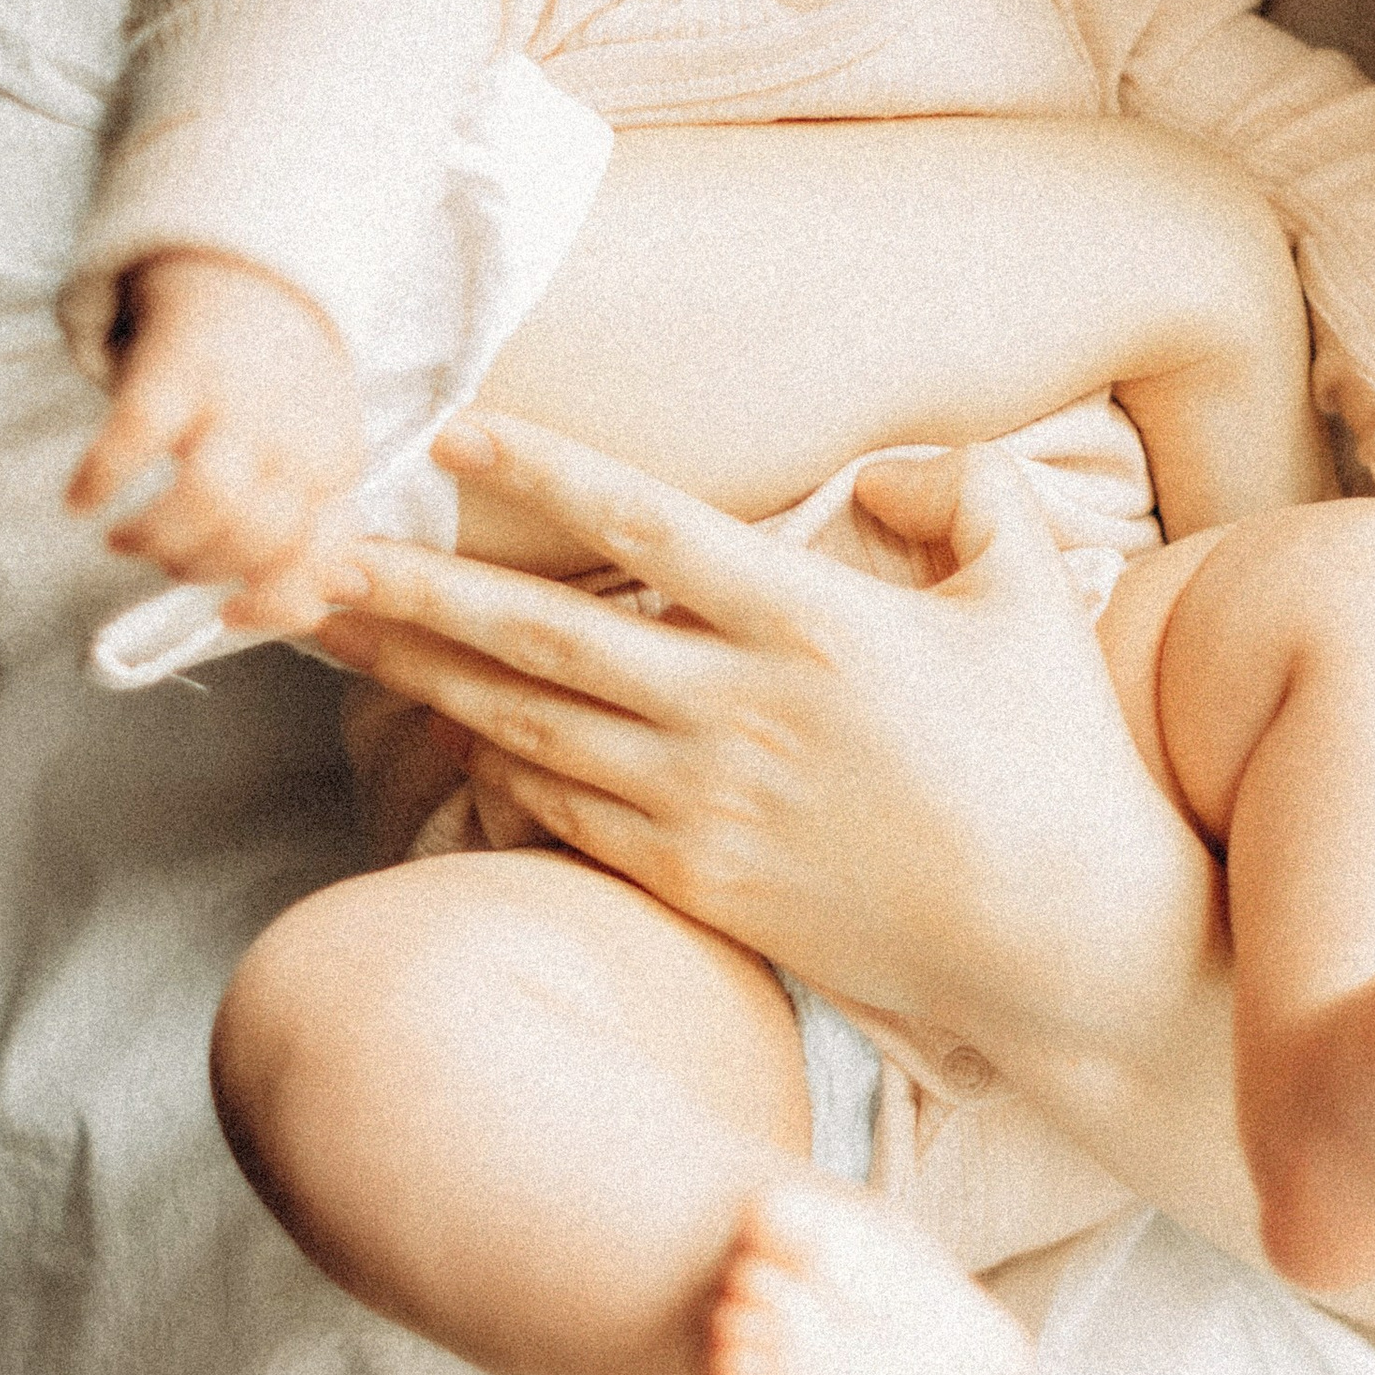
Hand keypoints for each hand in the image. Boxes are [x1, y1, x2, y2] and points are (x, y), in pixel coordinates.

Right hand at [66, 252, 364, 634]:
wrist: (252, 264)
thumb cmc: (282, 381)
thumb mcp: (320, 451)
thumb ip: (319, 529)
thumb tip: (315, 608)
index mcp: (337, 462)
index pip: (322, 556)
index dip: (277, 602)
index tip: (231, 614)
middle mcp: (296, 435)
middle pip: (256, 539)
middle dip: (200, 569)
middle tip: (165, 561)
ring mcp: (238, 399)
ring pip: (208, 502)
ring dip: (158, 538)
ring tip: (124, 539)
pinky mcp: (177, 365)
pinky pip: (136, 438)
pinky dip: (101, 479)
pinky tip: (80, 499)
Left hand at [307, 417, 1236, 1170]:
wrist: (1066, 940)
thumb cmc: (1059, 757)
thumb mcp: (1033, 587)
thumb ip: (959, 490)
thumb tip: (874, 476)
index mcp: (816, 626)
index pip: (649, 526)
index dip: (545, 472)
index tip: (454, 434)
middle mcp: (741, 715)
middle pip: (543, 635)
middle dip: (416, 585)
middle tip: (308, 544)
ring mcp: (711, 809)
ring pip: (532, 726)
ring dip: (422, 670)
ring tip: (333, 626)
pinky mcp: (701, 886)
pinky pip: (568, 813)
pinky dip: (495, 766)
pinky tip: (439, 728)